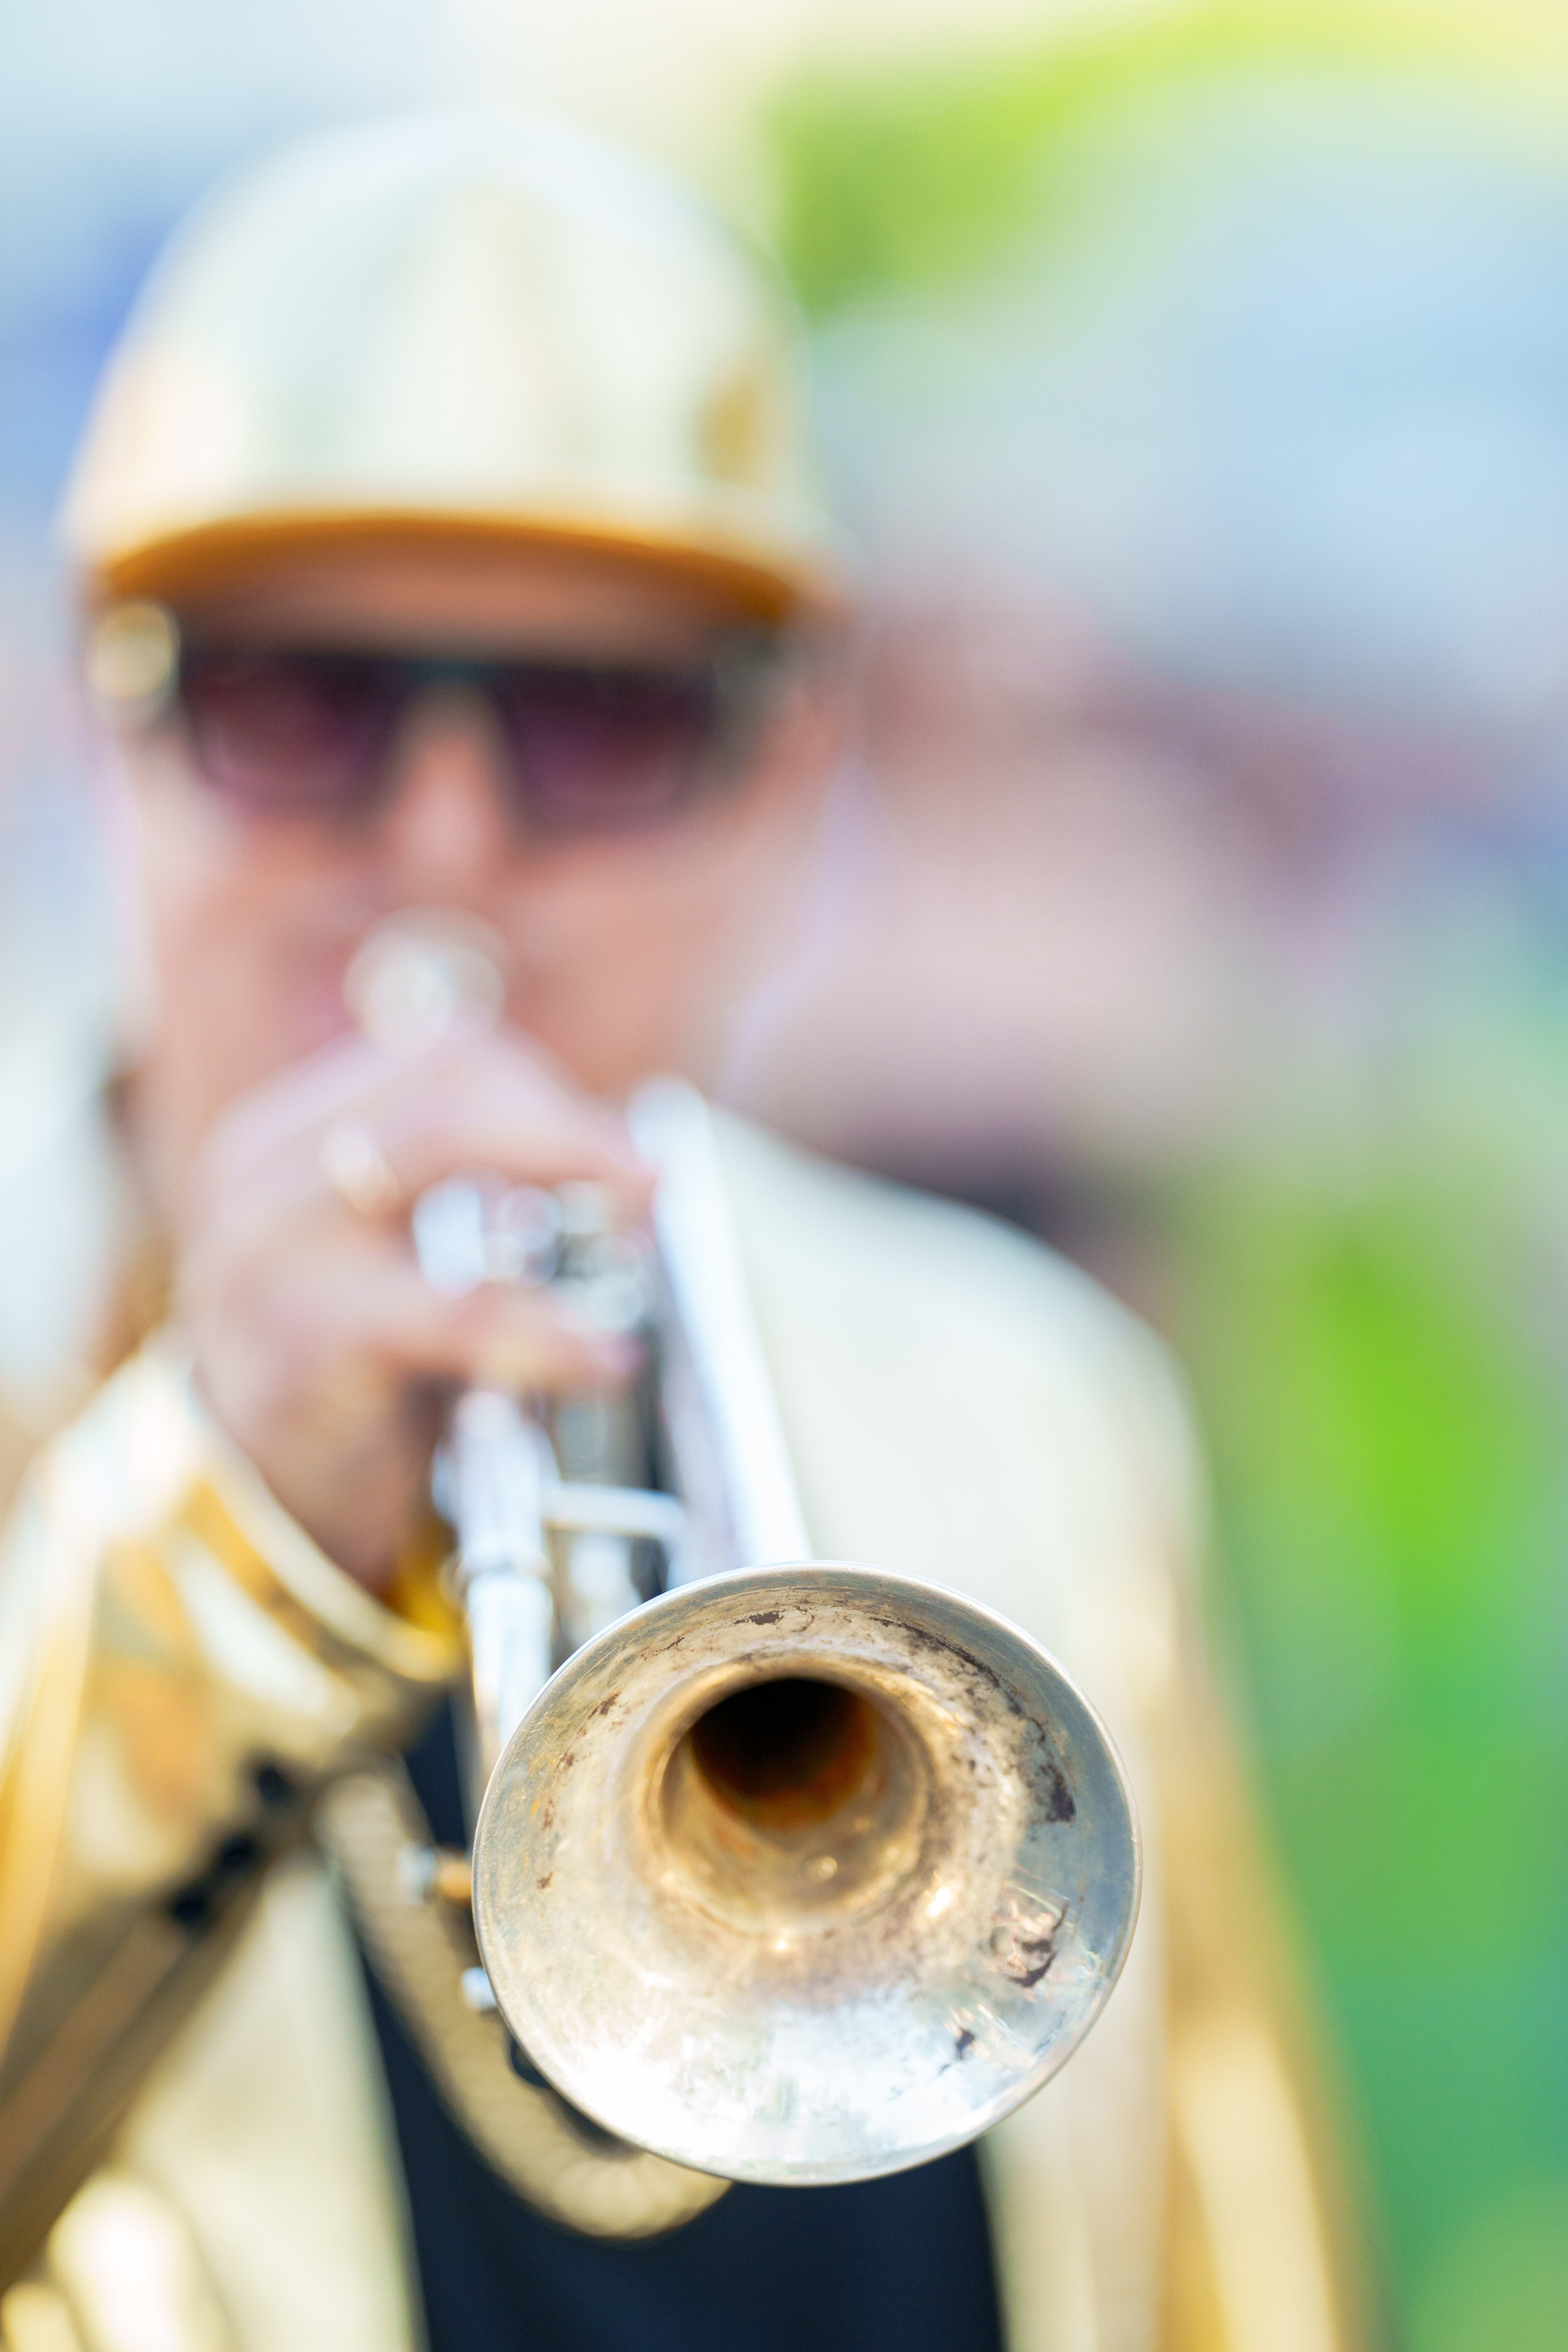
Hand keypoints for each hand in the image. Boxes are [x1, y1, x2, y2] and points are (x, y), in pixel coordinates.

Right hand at [176, 1028, 651, 1591]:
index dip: (545, 1092)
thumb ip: (453, 1190)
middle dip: (569, 1125)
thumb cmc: (340, 1373)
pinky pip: (460, 1309)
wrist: (255, 1507)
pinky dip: (553, 1326)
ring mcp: (279, 1245)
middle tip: (651, 1184)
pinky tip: (606, 1359)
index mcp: (285, 1137)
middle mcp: (269, 1171)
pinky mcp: (313, 1336)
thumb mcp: (379, 1257)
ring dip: (566, 1168)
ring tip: (642, 1232)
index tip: (616, 1151)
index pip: (438, 1058)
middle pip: (447, 1083)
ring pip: (444, 1144)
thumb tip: (599, 1150)